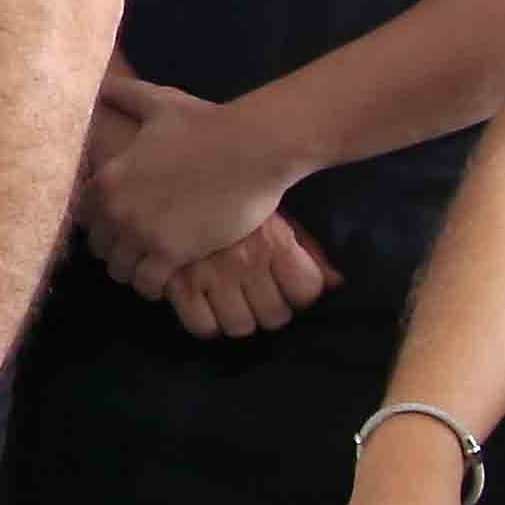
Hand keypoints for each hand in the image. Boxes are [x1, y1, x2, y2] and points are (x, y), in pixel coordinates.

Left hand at [78, 78, 299, 290]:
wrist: (253, 147)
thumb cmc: (209, 124)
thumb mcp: (159, 103)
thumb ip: (126, 94)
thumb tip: (103, 82)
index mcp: (108, 178)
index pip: (83, 217)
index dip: (99, 224)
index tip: (116, 228)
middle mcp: (116, 209)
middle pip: (100, 247)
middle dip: (116, 250)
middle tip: (134, 251)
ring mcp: (142, 232)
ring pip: (120, 269)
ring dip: (132, 271)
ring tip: (147, 269)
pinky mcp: (171, 252)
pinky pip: (146, 283)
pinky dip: (151, 285)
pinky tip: (163, 281)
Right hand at [158, 213, 334, 339]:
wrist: (167, 178)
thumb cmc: (229, 198)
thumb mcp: (275, 215)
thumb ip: (307, 250)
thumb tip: (337, 283)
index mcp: (274, 241)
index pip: (307, 291)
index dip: (300, 294)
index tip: (288, 287)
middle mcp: (246, 262)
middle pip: (275, 316)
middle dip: (269, 309)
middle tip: (257, 296)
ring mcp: (211, 275)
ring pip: (240, 327)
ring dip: (238, 318)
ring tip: (230, 301)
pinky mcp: (177, 284)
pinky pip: (201, 326)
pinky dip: (204, 322)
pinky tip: (203, 305)